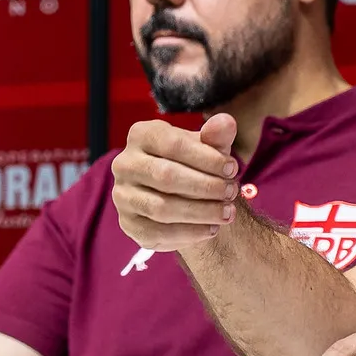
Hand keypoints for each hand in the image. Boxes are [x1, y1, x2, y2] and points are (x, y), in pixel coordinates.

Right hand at [111, 113, 238, 251]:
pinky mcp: (128, 223)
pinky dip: (189, 233)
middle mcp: (124, 164)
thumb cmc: (197, 166)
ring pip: (162, 208)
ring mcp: (123, 195)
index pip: (173, 144)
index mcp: (141, 135)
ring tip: (227, 213)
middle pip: (166, 176)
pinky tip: (211, 229)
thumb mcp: (209, 148)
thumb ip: (217, 136)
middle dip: (205, 186)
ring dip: (200, 212)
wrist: (183, 198)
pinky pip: (158, 232)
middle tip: (232, 192)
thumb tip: (226, 122)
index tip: (233, 168)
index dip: (206, 158)